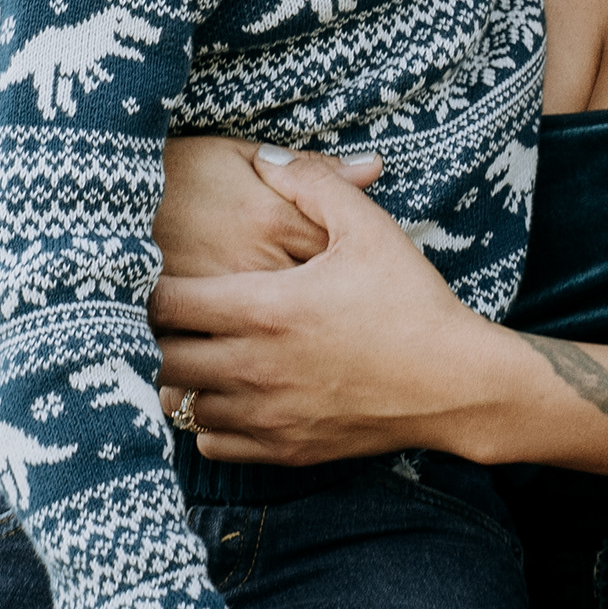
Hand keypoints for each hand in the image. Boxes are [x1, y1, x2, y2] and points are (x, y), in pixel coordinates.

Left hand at [151, 150, 515, 465]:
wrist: (457, 383)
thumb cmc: (412, 301)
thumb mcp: (368, 228)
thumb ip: (312, 183)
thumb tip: (265, 157)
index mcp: (265, 309)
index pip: (164, 303)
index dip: (150, 286)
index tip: (159, 274)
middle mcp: (255, 368)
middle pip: (162, 357)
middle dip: (157, 334)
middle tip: (170, 314)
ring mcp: (267, 415)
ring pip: (182, 403)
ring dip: (182, 377)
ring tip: (196, 351)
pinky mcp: (284, 450)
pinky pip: (212, 443)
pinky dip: (207, 419)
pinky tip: (227, 393)